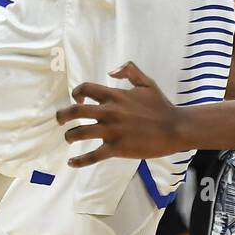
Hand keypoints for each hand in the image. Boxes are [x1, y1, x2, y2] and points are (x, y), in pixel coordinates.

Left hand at [56, 62, 183, 165]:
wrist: (175, 128)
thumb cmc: (161, 105)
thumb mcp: (146, 82)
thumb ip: (129, 71)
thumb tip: (111, 71)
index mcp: (114, 96)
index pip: (86, 89)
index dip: (77, 92)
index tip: (76, 98)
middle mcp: (109, 112)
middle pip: (76, 111)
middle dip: (63, 115)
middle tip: (59, 119)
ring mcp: (111, 131)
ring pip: (80, 133)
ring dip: (69, 136)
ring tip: (68, 138)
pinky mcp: (117, 149)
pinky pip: (93, 156)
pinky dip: (80, 161)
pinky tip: (71, 163)